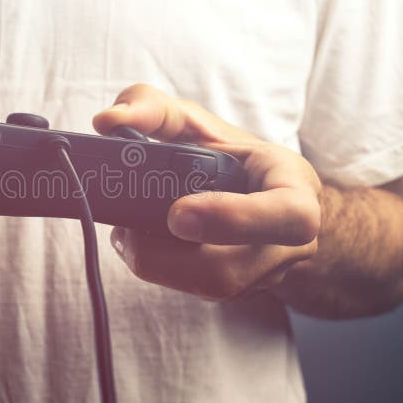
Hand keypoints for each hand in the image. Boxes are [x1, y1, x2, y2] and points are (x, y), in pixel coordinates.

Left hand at [93, 84, 320, 300]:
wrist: (261, 197)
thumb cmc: (232, 157)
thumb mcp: (200, 122)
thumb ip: (154, 109)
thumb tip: (107, 120)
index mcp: (294, 190)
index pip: (288, 216)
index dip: (233, 218)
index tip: (177, 213)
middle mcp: (288, 243)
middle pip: (232, 270)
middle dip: (169, 256)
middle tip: (127, 229)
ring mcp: (265, 274)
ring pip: (211, 289)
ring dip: (157, 265)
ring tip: (126, 234)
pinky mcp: (240, 292)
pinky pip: (199, 293)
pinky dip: (162, 271)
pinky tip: (141, 246)